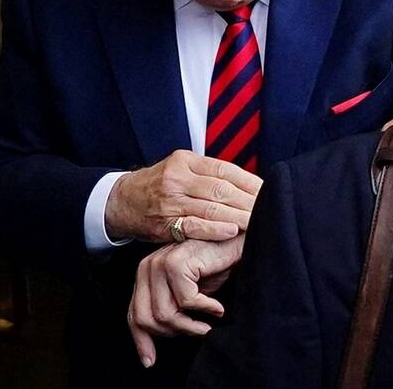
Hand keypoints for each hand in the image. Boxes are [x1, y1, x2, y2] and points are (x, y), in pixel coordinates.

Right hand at [105, 151, 262, 242]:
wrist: (121, 201)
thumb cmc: (159, 186)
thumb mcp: (181, 169)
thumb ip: (209, 175)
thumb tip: (249, 185)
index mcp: (186, 160)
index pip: (225, 170)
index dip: (250, 182)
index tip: (269, 191)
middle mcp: (178, 177)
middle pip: (222, 189)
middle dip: (249, 201)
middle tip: (270, 210)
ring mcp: (170, 200)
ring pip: (212, 207)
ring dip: (239, 217)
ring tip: (258, 223)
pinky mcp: (165, 222)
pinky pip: (194, 226)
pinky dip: (215, 229)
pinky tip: (233, 232)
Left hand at [128, 235, 245, 367]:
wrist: (237, 241)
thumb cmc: (215, 266)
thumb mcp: (187, 295)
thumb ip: (170, 311)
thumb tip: (150, 350)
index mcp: (145, 275)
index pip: (134, 314)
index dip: (141, 340)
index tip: (150, 361)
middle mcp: (147, 267)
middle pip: (146, 318)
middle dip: (173, 332)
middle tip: (197, 331)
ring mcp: (159, 263)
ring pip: (165, 314)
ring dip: (191, 325)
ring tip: (207, 324)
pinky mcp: (176, 263)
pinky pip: (186, 302)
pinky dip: (206, 309)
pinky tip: (217, 308)